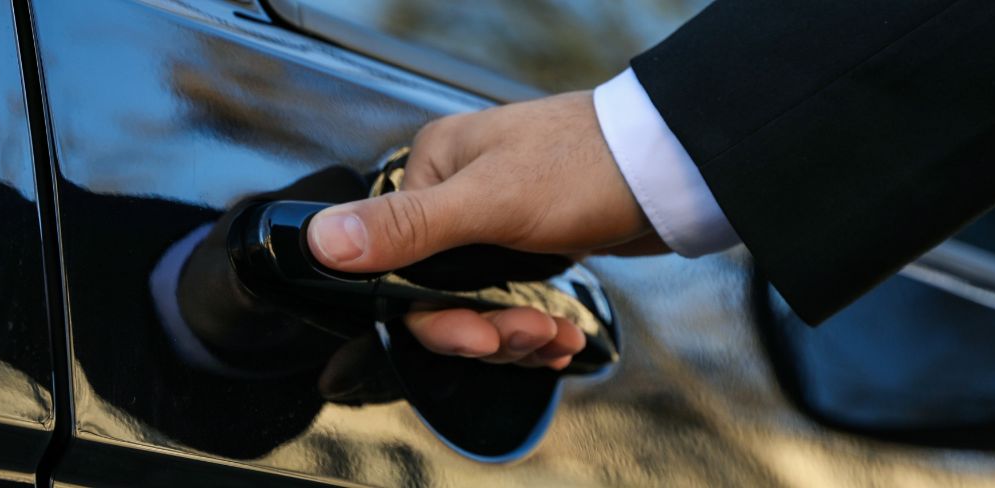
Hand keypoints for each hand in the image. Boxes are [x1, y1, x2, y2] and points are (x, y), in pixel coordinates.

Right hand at [306, 91, 663, 368]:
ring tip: (556, 338)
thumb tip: (321, 241)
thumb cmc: (586, 167)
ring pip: (480, 304)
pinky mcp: (533, 243)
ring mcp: (497, 221)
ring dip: (516, 334)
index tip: (477, 338)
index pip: (399, 266)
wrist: (673, 165)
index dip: (436, 315)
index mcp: (433, 170)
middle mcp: (457, 193)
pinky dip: (533, 327)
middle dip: (488, 328)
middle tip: (530, 336)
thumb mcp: (490, 202)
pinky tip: (561, 337)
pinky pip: (512, 300)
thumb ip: (407, 229)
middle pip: (440, 293)